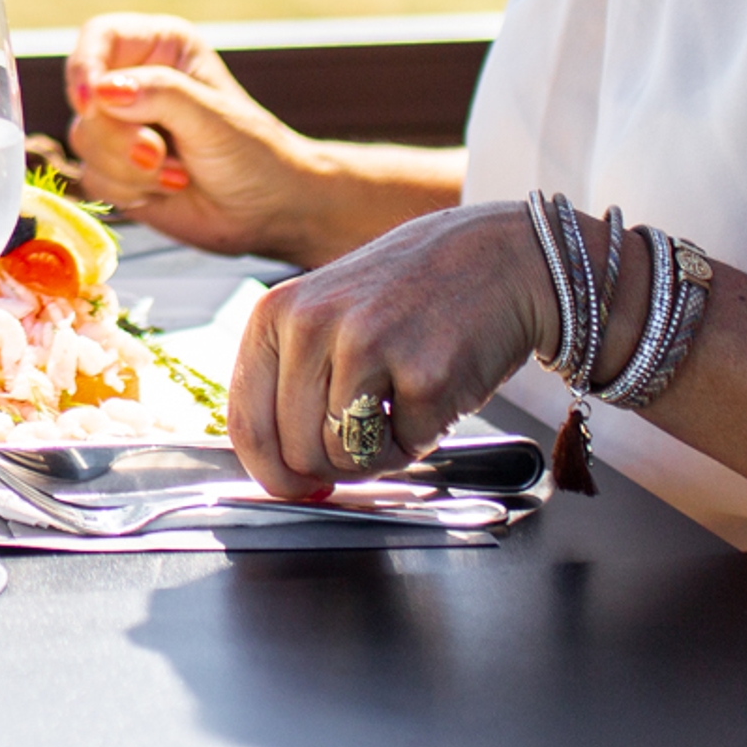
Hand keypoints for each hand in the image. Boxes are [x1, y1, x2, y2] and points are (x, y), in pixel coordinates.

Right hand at [59, 14, 316, 260]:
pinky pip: (91, 176)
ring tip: (178, 175)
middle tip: (160, 155)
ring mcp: (120, 127)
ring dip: (129, 168)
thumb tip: (101, 91)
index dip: (86, 66)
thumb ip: (160, 94)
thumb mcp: (212, 117)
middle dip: (120, 137)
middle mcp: (133, 81)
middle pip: (85, 98)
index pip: (99, 36)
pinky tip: (166, 189)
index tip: (91, 102)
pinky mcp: (115, 169)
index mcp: (160, 48)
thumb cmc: (254, 153)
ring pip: (84, 141)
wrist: (269, 212)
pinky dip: (128, 190)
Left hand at [228, 202, 550, 500]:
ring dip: (378, 452)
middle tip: (367, 431)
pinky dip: (424, 435)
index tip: (292, 486)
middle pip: (296, 452)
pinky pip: (406, 448)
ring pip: (344, 458)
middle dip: (334, 464)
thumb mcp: (328, 318)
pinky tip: (434, 388)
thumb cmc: (411, 297)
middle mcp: (312, 324)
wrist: (499, 260)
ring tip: (399, 404)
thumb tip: (280, 476)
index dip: (271, 472)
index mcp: (276, 313)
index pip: (247, 421)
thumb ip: (293, 386)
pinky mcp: (423, 372)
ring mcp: (367, 345)